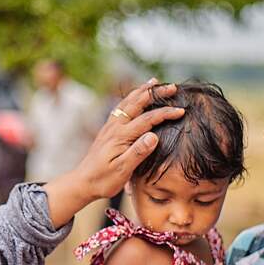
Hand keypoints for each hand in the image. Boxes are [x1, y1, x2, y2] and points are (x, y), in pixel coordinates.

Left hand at [75, 81, 183, 200]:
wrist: (82, 182)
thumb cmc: (103, 180)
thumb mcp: (122, 170)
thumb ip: (138, 152)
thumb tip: (154, 136)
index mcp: (121, 136)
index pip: (148, 119)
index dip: (165, 113)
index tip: (181, 111)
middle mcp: (115, 127)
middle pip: (137, 103)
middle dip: (156, 93)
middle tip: (173, 86)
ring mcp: (110, 126)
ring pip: (128, 102)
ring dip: (142, 90)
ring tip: (154, 82)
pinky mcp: (107, 129)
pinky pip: (121, 107)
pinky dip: (131, 98)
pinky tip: (135, 97)